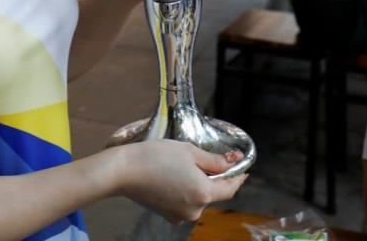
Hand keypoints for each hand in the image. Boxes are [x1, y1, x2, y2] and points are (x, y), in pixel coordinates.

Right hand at [116, 140, 246, 223]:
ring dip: (197, 183)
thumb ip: (214, 160)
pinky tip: (173, 176)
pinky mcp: (167, 214)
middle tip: (205, 159)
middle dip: (212, 177)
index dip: (238, 177)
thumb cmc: (156, 156)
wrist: (123, 171)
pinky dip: (184, 190)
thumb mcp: (190, 151)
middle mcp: (194, 210)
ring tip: (183, 165)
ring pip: (197, 198)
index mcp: (203, 194)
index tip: (243, 168)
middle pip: (212, 193)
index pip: (230, 188)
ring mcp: (179, 215)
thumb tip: (233, 162)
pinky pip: (184, 202)